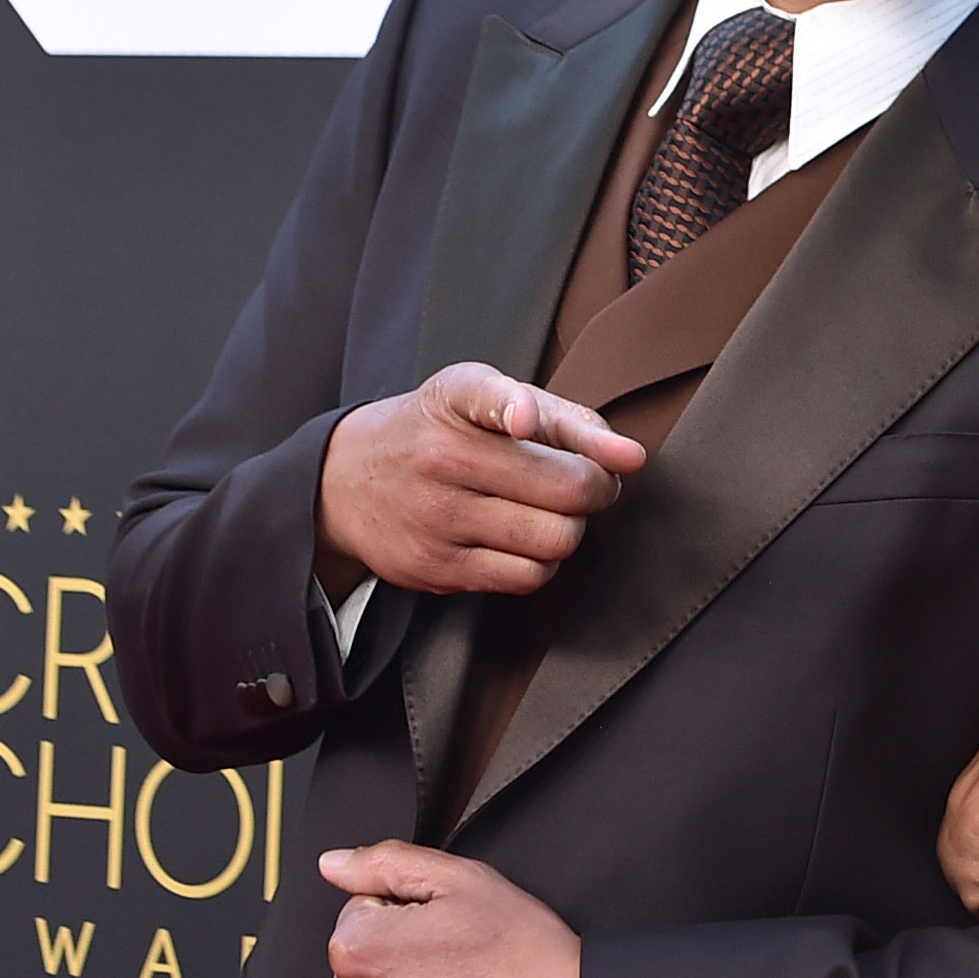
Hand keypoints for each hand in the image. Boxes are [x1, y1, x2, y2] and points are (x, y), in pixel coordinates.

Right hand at [317, 361, 646, 598]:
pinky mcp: (436, 569)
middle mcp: (441, 457)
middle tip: (579, 484)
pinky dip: (541, 562)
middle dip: (593, 490)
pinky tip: (521, 540)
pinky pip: (528, 578)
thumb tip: (631, 459)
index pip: (492, 399)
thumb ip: (569, 420)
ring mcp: (437, 517)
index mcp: (458, 399)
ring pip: (555, 540)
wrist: (347, 482)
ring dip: (569, 529)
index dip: (521, 412)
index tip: (524, 422)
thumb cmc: (441, 432)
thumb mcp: (489, 399)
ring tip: (547, 512)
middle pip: (567, 489)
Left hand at [319, 841, 581, 977]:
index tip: (444, 936)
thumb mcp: (464, 881)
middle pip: (361, 971)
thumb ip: (387, 863)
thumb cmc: (525, 959)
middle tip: (456, 969)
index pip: (361, 916)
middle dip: (399, 965)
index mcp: (359, 947)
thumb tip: (335, 863)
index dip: (407, 919)